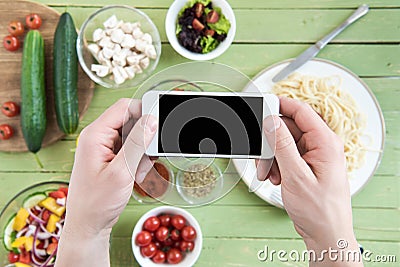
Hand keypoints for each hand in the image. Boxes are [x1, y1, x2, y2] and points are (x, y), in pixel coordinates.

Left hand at [56, 99, 156, 266]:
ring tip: (137, 172)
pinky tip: (135, 176)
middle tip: (147, 157)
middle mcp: (99, 138)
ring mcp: (105, 148)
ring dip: (142, 153)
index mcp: (95, 135)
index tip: (160, 125)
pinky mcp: (111, 158)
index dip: (145, 111)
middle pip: (131, 122)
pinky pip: (132, 150)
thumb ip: (138, 143)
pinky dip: (139, 161)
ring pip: (134, 137)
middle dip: (145, 139)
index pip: (124, 107)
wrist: (88, 225)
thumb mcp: (121, 172)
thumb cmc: (96, 203)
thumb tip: (152, 120)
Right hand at [258, 97, 361, 265]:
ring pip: (284, 144)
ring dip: (272, 158)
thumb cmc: (319, 210)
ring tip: (269, 174)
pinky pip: (286, 156)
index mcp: (325, 143)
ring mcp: (313, 156)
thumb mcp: (296, 176)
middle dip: (271, 143)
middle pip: (288, 129)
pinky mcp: (306, 165)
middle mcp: (321, 146)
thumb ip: (283, 146)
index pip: (302, 112)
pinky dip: (276, 165)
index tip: (262, 106)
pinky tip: (276, 178)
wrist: (325, 233)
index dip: (281, 106)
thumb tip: (272, 121)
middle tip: (262, 158)